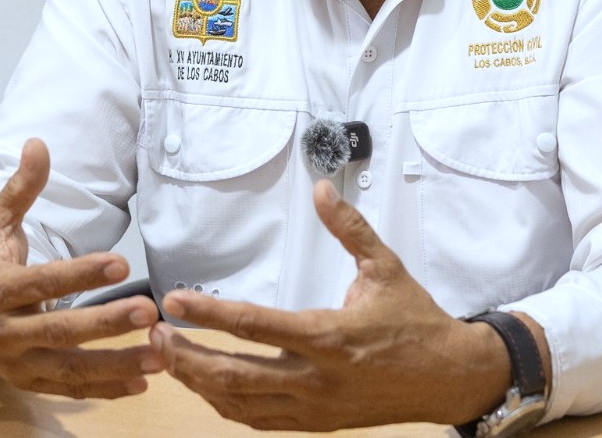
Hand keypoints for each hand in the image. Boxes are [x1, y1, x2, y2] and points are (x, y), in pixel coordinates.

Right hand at [0, 137, 162, 397]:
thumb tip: (38, 143)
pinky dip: (105, 390)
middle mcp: (5, 331)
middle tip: (149, 310)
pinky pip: (69, 390)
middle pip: (58, 331)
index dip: (80, 275)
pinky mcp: (29, 381)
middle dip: (105, 324)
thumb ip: (20, 188)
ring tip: (159, 356)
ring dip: (116, 365)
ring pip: (68, 369)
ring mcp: (17, 362)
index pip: (42, 282)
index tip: (120, 263)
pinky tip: (142, 383)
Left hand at [149, 179, 512, 429]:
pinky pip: (256, 419)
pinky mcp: (314, 423)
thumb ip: (349, 228)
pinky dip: (224, 403)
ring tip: (168, 357)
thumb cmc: (415, 319)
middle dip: (186, 357)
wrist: (447, 377)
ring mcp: (312, 407)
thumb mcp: (385, 266)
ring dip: (196, 382)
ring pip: (238, 404)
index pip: (254, 326)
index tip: (173, 301)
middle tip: (154, 335)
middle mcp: (314, 378)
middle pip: (232, 375)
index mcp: (328, 336)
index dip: (207, 314)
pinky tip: (205, 384)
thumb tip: (321, 188)